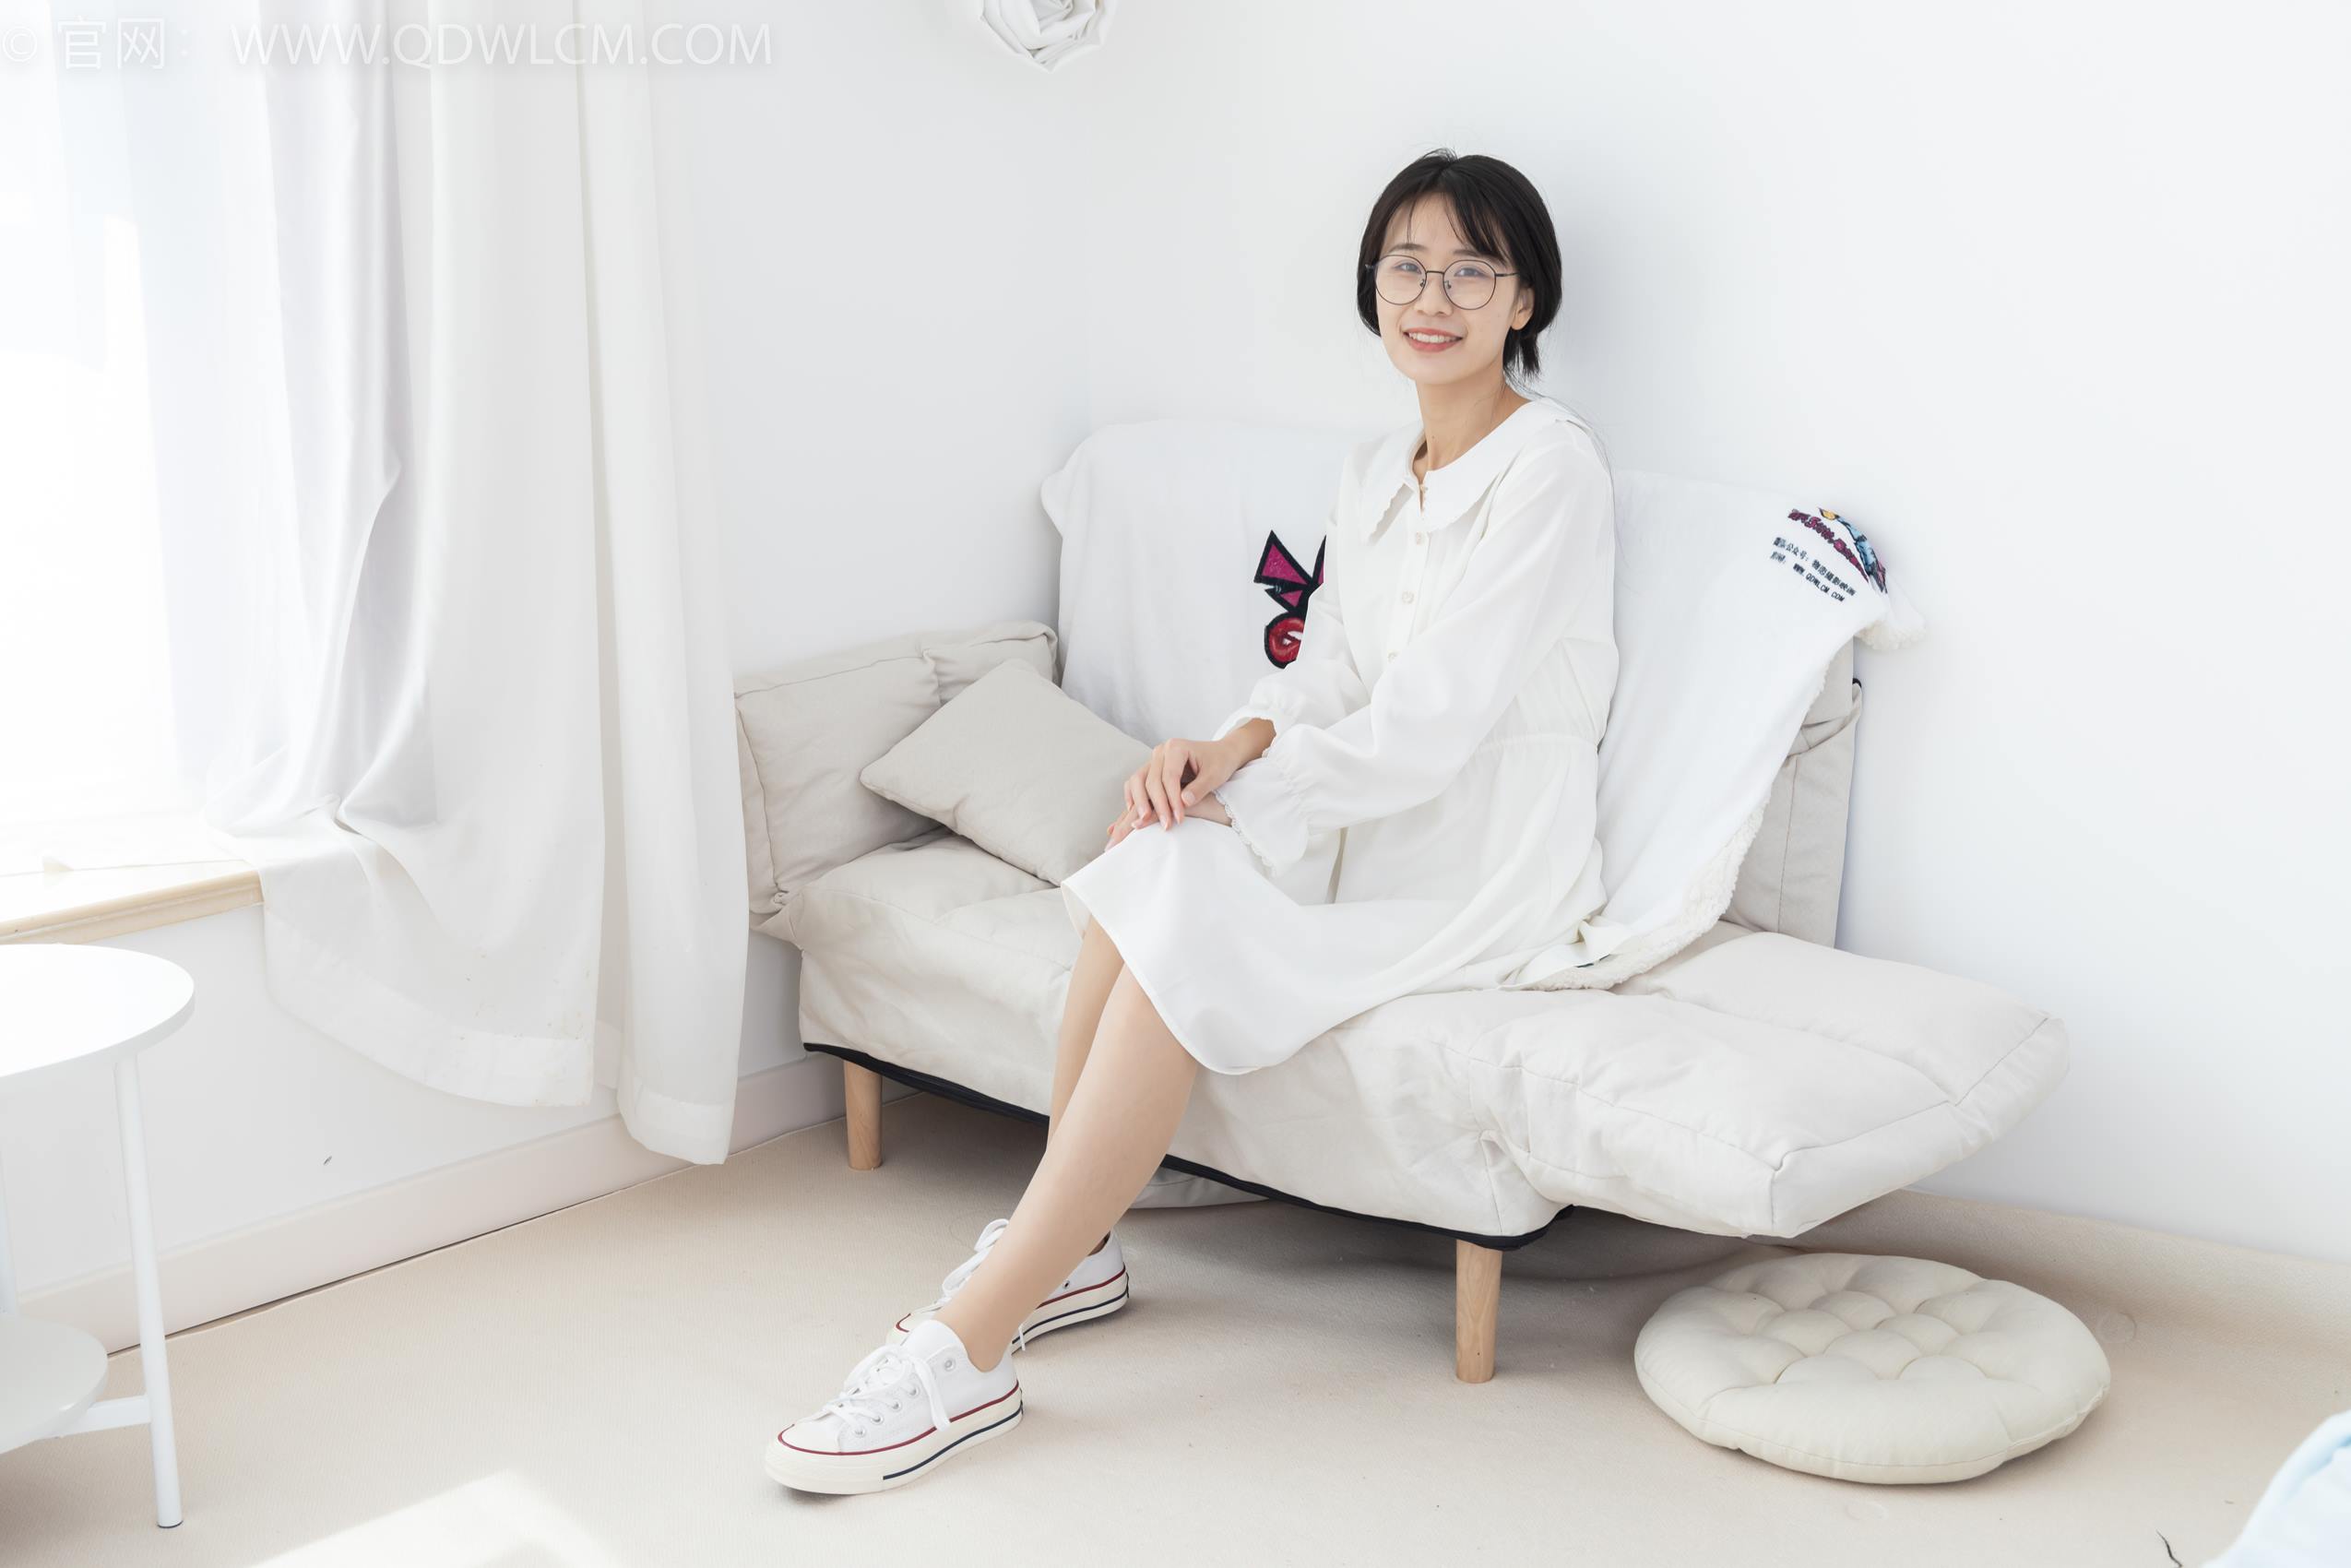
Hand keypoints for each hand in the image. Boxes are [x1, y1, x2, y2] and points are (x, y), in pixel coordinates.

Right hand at [1105, 736, 1239, 843]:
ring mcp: (1154, 760)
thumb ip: (1200, 788)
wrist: (1220, 754)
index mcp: (1176, 747)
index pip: (1169, 777)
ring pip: (1138, 780)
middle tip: (1166, 825)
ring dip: (1139, 802)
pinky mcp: (1151, 769)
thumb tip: (1184, 802)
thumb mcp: (1215, 775)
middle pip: (1151, 780)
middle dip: (1158, 805)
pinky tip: (1135, 813)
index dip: (1172, 799)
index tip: (1179, 819)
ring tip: (1144, 821)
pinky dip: (1133, 796)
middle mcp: (1161, 751)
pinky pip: (1136, 783)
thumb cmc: (1220, 763)